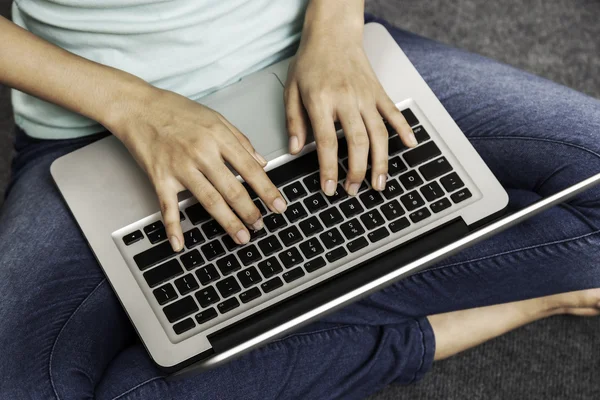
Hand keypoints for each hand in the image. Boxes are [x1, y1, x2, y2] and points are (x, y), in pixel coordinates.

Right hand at [106, 86, 286, 251]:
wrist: (138, 107)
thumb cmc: (175, 110)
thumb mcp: (215, 118)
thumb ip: (241, 141)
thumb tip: (262, 162)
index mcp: (218, 138)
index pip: (250, 169)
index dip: (267, 190)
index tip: (279, 205)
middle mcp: (201, 153)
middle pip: (232, 189)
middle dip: (250, 211)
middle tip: (261, 225)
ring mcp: (180, 167)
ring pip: (209, 200)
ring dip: (228, 221)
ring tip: (242, 235)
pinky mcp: (160, 177)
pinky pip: (168, 207)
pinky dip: (173, 227)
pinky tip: (180, 244)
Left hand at [284, 3, 415, 195]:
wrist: (332, 33)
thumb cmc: (311, 62)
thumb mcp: (291, 90)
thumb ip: (293, 121)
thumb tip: (295, 150)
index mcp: (322, 101)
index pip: (328, 142)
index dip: (329, 169)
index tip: (329, 187)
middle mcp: (347, 99)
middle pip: (358, 142)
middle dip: (357, 171)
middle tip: (353, 190)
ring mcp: (366, 96)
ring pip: (379, 133)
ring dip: (381, 161)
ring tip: (378, 183)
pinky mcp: (378, 92)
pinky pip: (394, 113)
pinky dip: (404, 129)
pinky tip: (410, 145)